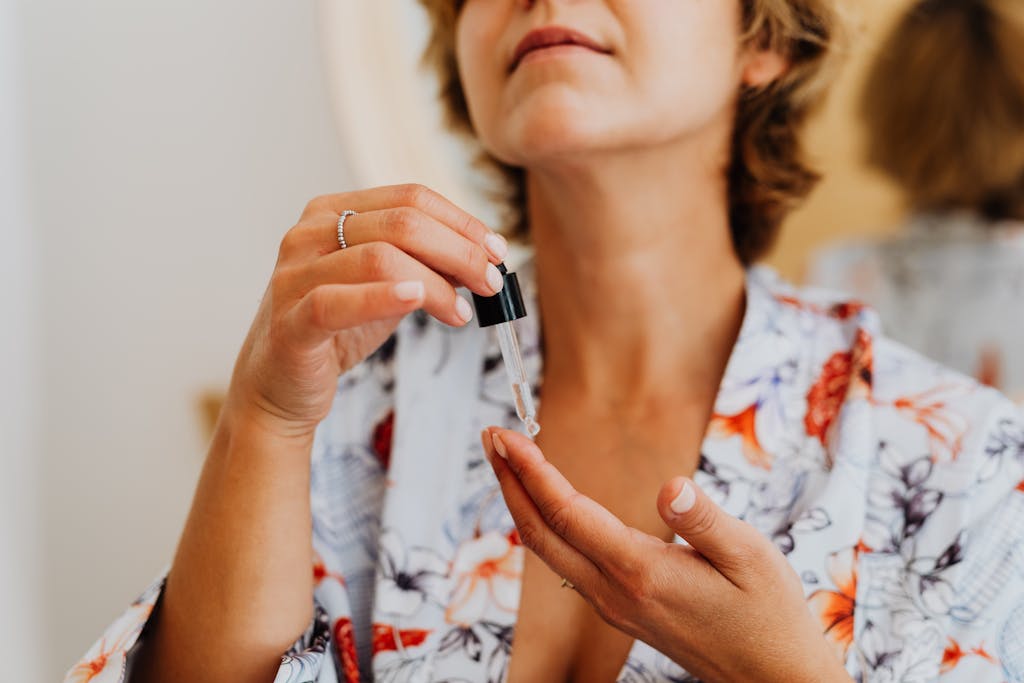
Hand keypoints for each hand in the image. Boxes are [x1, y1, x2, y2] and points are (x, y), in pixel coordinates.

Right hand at [227, 184, 507, 438]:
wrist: (281, 388)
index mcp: (331, 212)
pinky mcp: (290, 323)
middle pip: (401, 224)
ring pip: (378, 258)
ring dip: (436, 283)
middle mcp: (308, 234)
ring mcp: (294, 276)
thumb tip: (485, 257)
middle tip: (492, 282)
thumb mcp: (387, 286)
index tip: (497, 250)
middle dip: (459, 252)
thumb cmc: (337, 330)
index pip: (409, 198)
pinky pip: (338, 302)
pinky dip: (383, 298)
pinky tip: (418, 301)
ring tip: (462, 311)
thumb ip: (426, 265)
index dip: (461, 222)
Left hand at [481, 428, 852, 682]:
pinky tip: (548, 505)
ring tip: (510, 462)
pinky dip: (546, 526)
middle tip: (491, 438)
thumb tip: (670, 485)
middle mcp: (615, 592)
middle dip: (510, 482)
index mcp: (641, 573)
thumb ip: (706, 521)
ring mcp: (614, 605)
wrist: (772, 680)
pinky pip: (568, 563)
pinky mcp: (621, 609)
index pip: (568, 513)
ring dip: (523, 503)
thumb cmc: (769, 617)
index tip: (506, 436)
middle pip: (541, 533)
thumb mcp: (751, 558)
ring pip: (550, 551)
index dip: (532, 471)